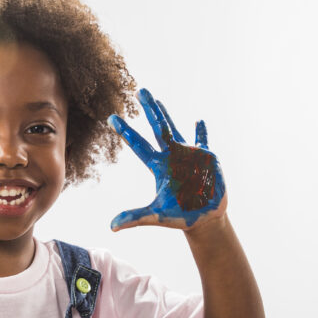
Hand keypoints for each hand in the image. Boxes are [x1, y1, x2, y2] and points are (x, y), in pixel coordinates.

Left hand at [108, 88, 226, 230]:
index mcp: (159, 166)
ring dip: (166, 113)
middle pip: (157, 128)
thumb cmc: (180, 217)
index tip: (112, 117)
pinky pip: (203, 141)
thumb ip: (135, 217)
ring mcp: (188, 155)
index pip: (139, 145)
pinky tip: (198, 121)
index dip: (126, 132)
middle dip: (149, 110)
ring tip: (156, 98)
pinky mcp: (206, 158)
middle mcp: (171, 156)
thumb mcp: (157, 216)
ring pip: (174, 128)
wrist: (204, 218)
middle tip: (139, 91)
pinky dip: (201, 131)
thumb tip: (112, 226)